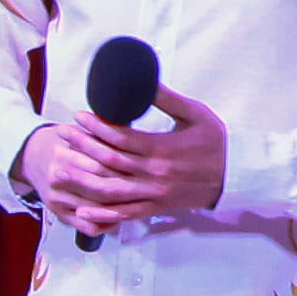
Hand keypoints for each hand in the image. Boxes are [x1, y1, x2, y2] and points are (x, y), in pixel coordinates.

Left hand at [23, 87, 231, 235]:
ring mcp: (154, 194)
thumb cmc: (216, 142)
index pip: (120, 137)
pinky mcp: (156, 207)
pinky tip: (82, 210)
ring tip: (60, 169)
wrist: (236, 176)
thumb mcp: (195, 114)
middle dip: (82, 147)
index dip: (96, 126)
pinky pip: (125, 213)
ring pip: (111, 190)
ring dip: (83, 180)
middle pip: (109, 161)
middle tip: (62, 134)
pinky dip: (103, 215)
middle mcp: (154, 174)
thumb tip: (143, 80)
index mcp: (162, 149)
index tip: (79, 116)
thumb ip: (166, 99)